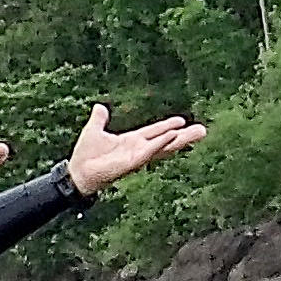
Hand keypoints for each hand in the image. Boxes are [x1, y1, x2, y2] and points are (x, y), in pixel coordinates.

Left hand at [64, 105, 208, 194]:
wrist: (77, 173)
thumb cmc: (86, 155)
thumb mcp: (93, 130)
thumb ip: (99, 119)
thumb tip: (99, 107)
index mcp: (132, 141)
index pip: (154, 132)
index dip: (168, 126)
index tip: (182, 121)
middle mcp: (138, 149)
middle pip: (166, 140)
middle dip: (184, 136)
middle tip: (203, 130)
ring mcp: (138, 156)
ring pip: (164, 146)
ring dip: (181, 139)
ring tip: (198, 132)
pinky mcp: (133, 162)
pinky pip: (150, 151)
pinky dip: (162, 142)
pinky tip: (174, 135)